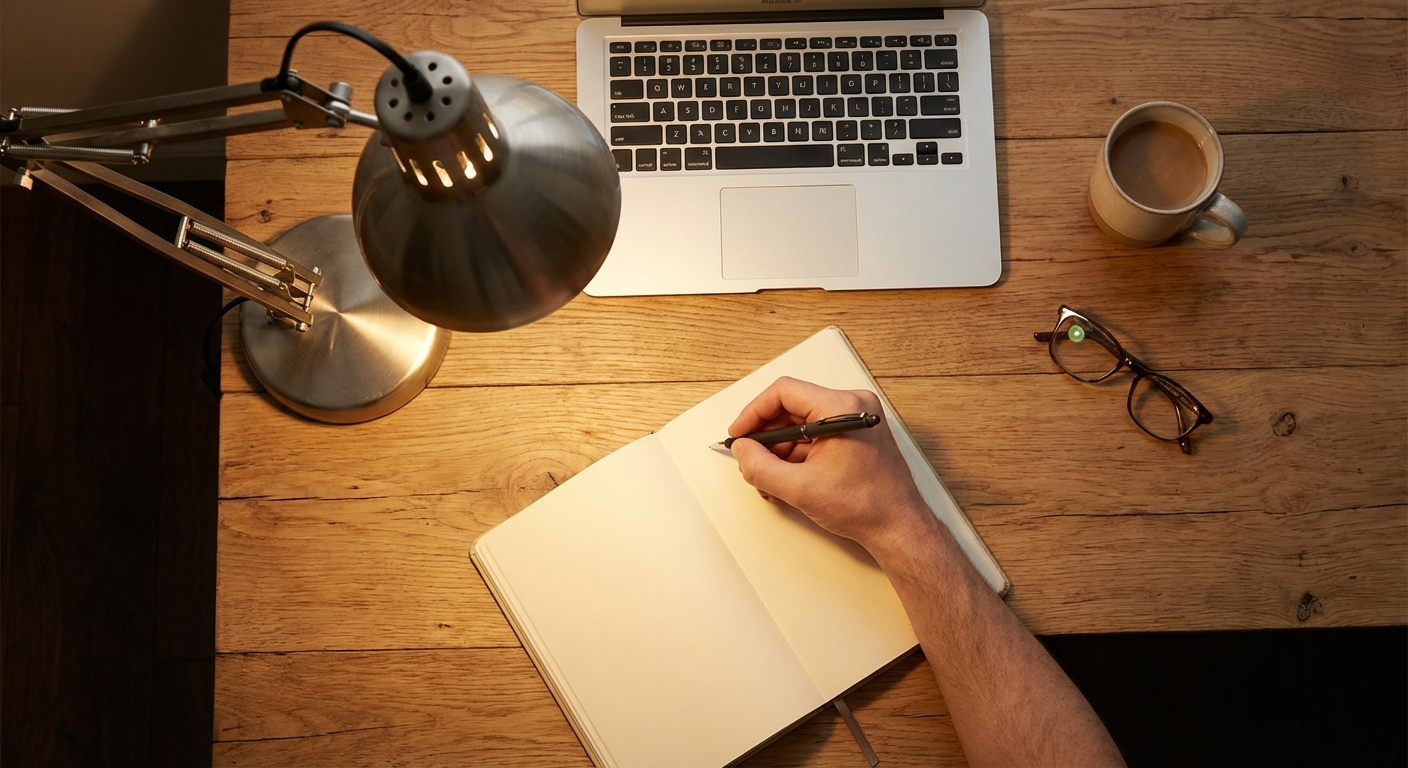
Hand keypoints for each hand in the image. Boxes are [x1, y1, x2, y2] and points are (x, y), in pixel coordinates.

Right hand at [728, 377, 933, 554]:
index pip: (784, 393)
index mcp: (842, 408)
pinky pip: (816, 437)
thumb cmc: (866, 506)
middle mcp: (852, 406)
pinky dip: (797, 457)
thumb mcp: (799, 488)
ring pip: (801, 426)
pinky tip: (786, 482)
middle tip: (750, 461)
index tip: (739, 434)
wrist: (898, 528)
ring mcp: (855, 421)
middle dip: (766, 438)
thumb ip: (760, 467)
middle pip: (792, 409)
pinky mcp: (856, 436)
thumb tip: (742, 450)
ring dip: (780, 453)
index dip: (754, 413)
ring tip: (769, 482)